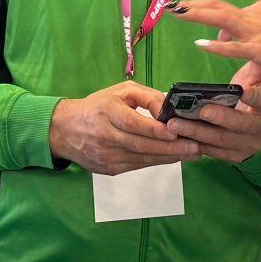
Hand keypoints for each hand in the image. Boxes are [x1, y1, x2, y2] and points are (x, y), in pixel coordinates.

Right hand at [50, 80, 198, 175]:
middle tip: (195, 147)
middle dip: (170, 147)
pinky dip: (156, 162)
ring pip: (142, 159)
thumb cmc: (98, 106)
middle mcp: (105, 135)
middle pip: (141, 145)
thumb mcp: (120, 91)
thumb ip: (146, 96)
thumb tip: (168, 107)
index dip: (155, 130)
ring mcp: (106, 155)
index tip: (176, 132)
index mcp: (107, 112)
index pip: (133, 123)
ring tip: (191, 153)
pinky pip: (137, 166)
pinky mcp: (109, 169)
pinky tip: (173, 158)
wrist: (65, 130)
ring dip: (168, 157)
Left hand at [164, 60, 260, 163]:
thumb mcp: (257, 77)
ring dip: (197, 133)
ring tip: (174, 124)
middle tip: (197, 109)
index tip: (241, 92)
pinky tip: (178, 138)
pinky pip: (214, 152)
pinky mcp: (236, 157)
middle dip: (217, 117)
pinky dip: (195, 145)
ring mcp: (249, 145)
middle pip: (238, 124)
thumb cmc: (254, 94)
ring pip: (221, 140)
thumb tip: (237, 36)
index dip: (252, 97)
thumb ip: (252, 58)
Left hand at [174, 0, 260, 76]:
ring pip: (221, 20)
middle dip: (193, 6)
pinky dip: (216, 45)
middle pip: (217, 7)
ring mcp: (255, 33)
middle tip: (171, 5)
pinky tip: (200, 44)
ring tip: (176, 12)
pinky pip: (234, 47)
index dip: (208, 10)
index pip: (228, 7)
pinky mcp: (260, 50)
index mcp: (260, 7)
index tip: (192, 12)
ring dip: (196, 15)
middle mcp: (254, 16)